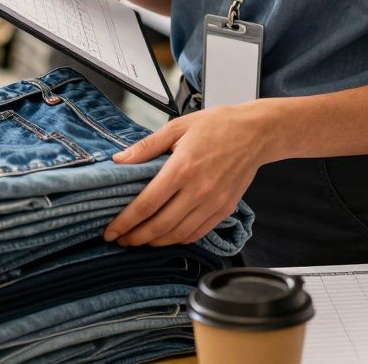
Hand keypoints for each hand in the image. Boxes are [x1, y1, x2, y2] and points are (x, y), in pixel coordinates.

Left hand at [103, 102, 274, 246]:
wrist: (256, 133)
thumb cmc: (217, 125)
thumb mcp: (177, 127)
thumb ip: (146, 147)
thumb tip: (119, 161)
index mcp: (183, 168)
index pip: (147, 204)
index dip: (125, 221)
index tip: (111, 230)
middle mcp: (198, 190)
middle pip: (160, 225)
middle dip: (135, 237)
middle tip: (120, 239)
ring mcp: (214, 203)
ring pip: (178, 234)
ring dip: (155, 241)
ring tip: (139, 240)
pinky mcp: (225, 209)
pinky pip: (198, 233)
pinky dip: (178, 239)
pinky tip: (166, 236)